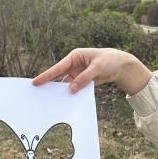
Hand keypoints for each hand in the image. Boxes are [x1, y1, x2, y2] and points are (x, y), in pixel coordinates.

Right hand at [33, 48, 151, 95]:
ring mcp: (78, 73)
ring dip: (62, 92)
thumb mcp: (97, 68)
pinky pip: (74, 88)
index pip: (58, 67)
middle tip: (39, 93)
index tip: (35, 82)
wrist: (121, 65)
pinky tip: (67, 101)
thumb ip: (83, 79)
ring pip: (66, 84)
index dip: (46, 75)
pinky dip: (72, 94)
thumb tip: (71, 90)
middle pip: (59, 76)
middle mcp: (74, 65)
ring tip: (53, 101)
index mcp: (74, 56)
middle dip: (50, 85)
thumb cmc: (109, 60)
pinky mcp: (83, 81)